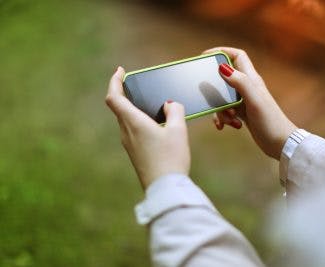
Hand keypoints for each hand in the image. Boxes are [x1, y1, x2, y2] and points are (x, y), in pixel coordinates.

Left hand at [105, 67, 190, 189]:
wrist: (164, 188)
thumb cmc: (171, 158)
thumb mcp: (178, 130)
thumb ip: (174, 111)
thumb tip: (169, 105)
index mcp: (133, 122)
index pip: (114, 97)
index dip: (114, 81)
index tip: (120, 71)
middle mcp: (126, 132)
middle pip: (119, 107)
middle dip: (125, 93)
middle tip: (137, 84)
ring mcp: (128, 144)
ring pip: (126, 120)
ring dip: (134, 109)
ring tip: (151, 105)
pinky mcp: (134, 153)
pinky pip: (132, 131)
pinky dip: (139, 121)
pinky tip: (156, 126)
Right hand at [203, 47, 296, 159]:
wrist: (280, 143)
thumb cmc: (270, 122)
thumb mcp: (254, 101)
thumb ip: (240, 83)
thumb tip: (222, 67)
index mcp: (252, 79)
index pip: (237, 56)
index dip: (222, 51)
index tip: (205, 56)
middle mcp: (248, 87)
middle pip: (226, 77)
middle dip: (215, 87)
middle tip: (208, 96)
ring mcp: (245, 100)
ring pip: (224, 97)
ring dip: (220, 108)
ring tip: (228, 118)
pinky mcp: (242, 113)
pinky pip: (226, 110)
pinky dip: (223, 118)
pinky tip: (226, 126)